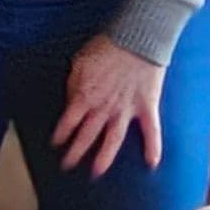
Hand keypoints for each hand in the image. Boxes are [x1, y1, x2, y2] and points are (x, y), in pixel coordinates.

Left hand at [53, 32, 166, 176]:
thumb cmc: (108, 45)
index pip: (68, 121)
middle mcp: (104, 107)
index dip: (61, 134)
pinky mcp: (147, 106)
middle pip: (86, 135)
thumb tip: (70, 101)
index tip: (56, 144)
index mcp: (86, 95)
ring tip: (96, 173)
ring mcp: (126, 109)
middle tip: (67, 165)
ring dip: (104, 158)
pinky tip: (152, 164)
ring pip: (112, 140)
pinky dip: (153, 147)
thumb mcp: (81, 61)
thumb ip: (74, 84)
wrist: (138, 35)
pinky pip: (151, 131)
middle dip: (75, 152)